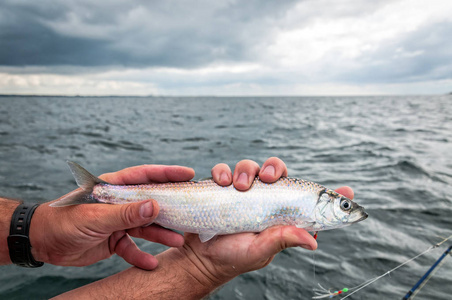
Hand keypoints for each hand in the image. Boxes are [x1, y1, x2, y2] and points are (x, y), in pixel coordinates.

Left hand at [29, 164, 193, 269]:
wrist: (43, 243)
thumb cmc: (63, 221)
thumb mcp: (95, 217)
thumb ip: (125, 213)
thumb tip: (155, 206)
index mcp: (114, 187)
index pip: (145, 176)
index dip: (167, 174)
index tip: (188, 174)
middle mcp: (119, 202)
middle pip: (150, 202)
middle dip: (170, 207)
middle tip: (190, 210)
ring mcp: (118, 221)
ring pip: (145, 226)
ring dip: (160, 234)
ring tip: (178, 241)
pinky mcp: (114, 239)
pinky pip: (132, 247)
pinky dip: (140, 256)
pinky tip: (151, 264)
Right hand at [179, 157, 353, 284]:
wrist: (201, 258)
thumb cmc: (235, 256)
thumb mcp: (262, 251)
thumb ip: (283, 240)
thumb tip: (313, 242)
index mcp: (279, 212)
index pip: (304, 197)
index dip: (325, 192)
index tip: (348, 189)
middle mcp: (263, 198)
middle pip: (276, 170)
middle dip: (275, 167)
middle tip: (270, 177)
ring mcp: (242, 191)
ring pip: (250, 166)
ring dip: (246, 170)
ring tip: (238, 186)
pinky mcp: (221, 188)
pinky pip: (224, 171)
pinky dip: (223, 172)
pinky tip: (222, 183)